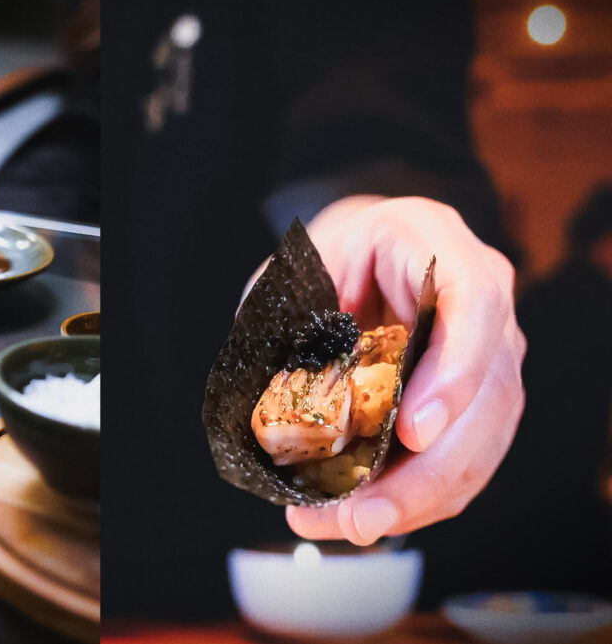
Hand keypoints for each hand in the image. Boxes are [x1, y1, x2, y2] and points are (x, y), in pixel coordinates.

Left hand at [256, 195, 526, 544]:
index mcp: (436, 242)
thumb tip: (278, 400)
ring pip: (483, 440)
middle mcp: (483, 299)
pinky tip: (371, 516)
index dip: (452, 374)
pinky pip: (467, 459)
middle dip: (427, 470)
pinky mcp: (479, 400)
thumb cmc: (329, 255)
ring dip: (421, 498)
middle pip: (490, 393)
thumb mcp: (301, 265)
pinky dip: (421, 498)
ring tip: (350, 525)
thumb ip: (297, 317)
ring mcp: (490, 352)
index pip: (472, 304)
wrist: (360, 253)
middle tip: (364, 515)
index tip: (413, 433)